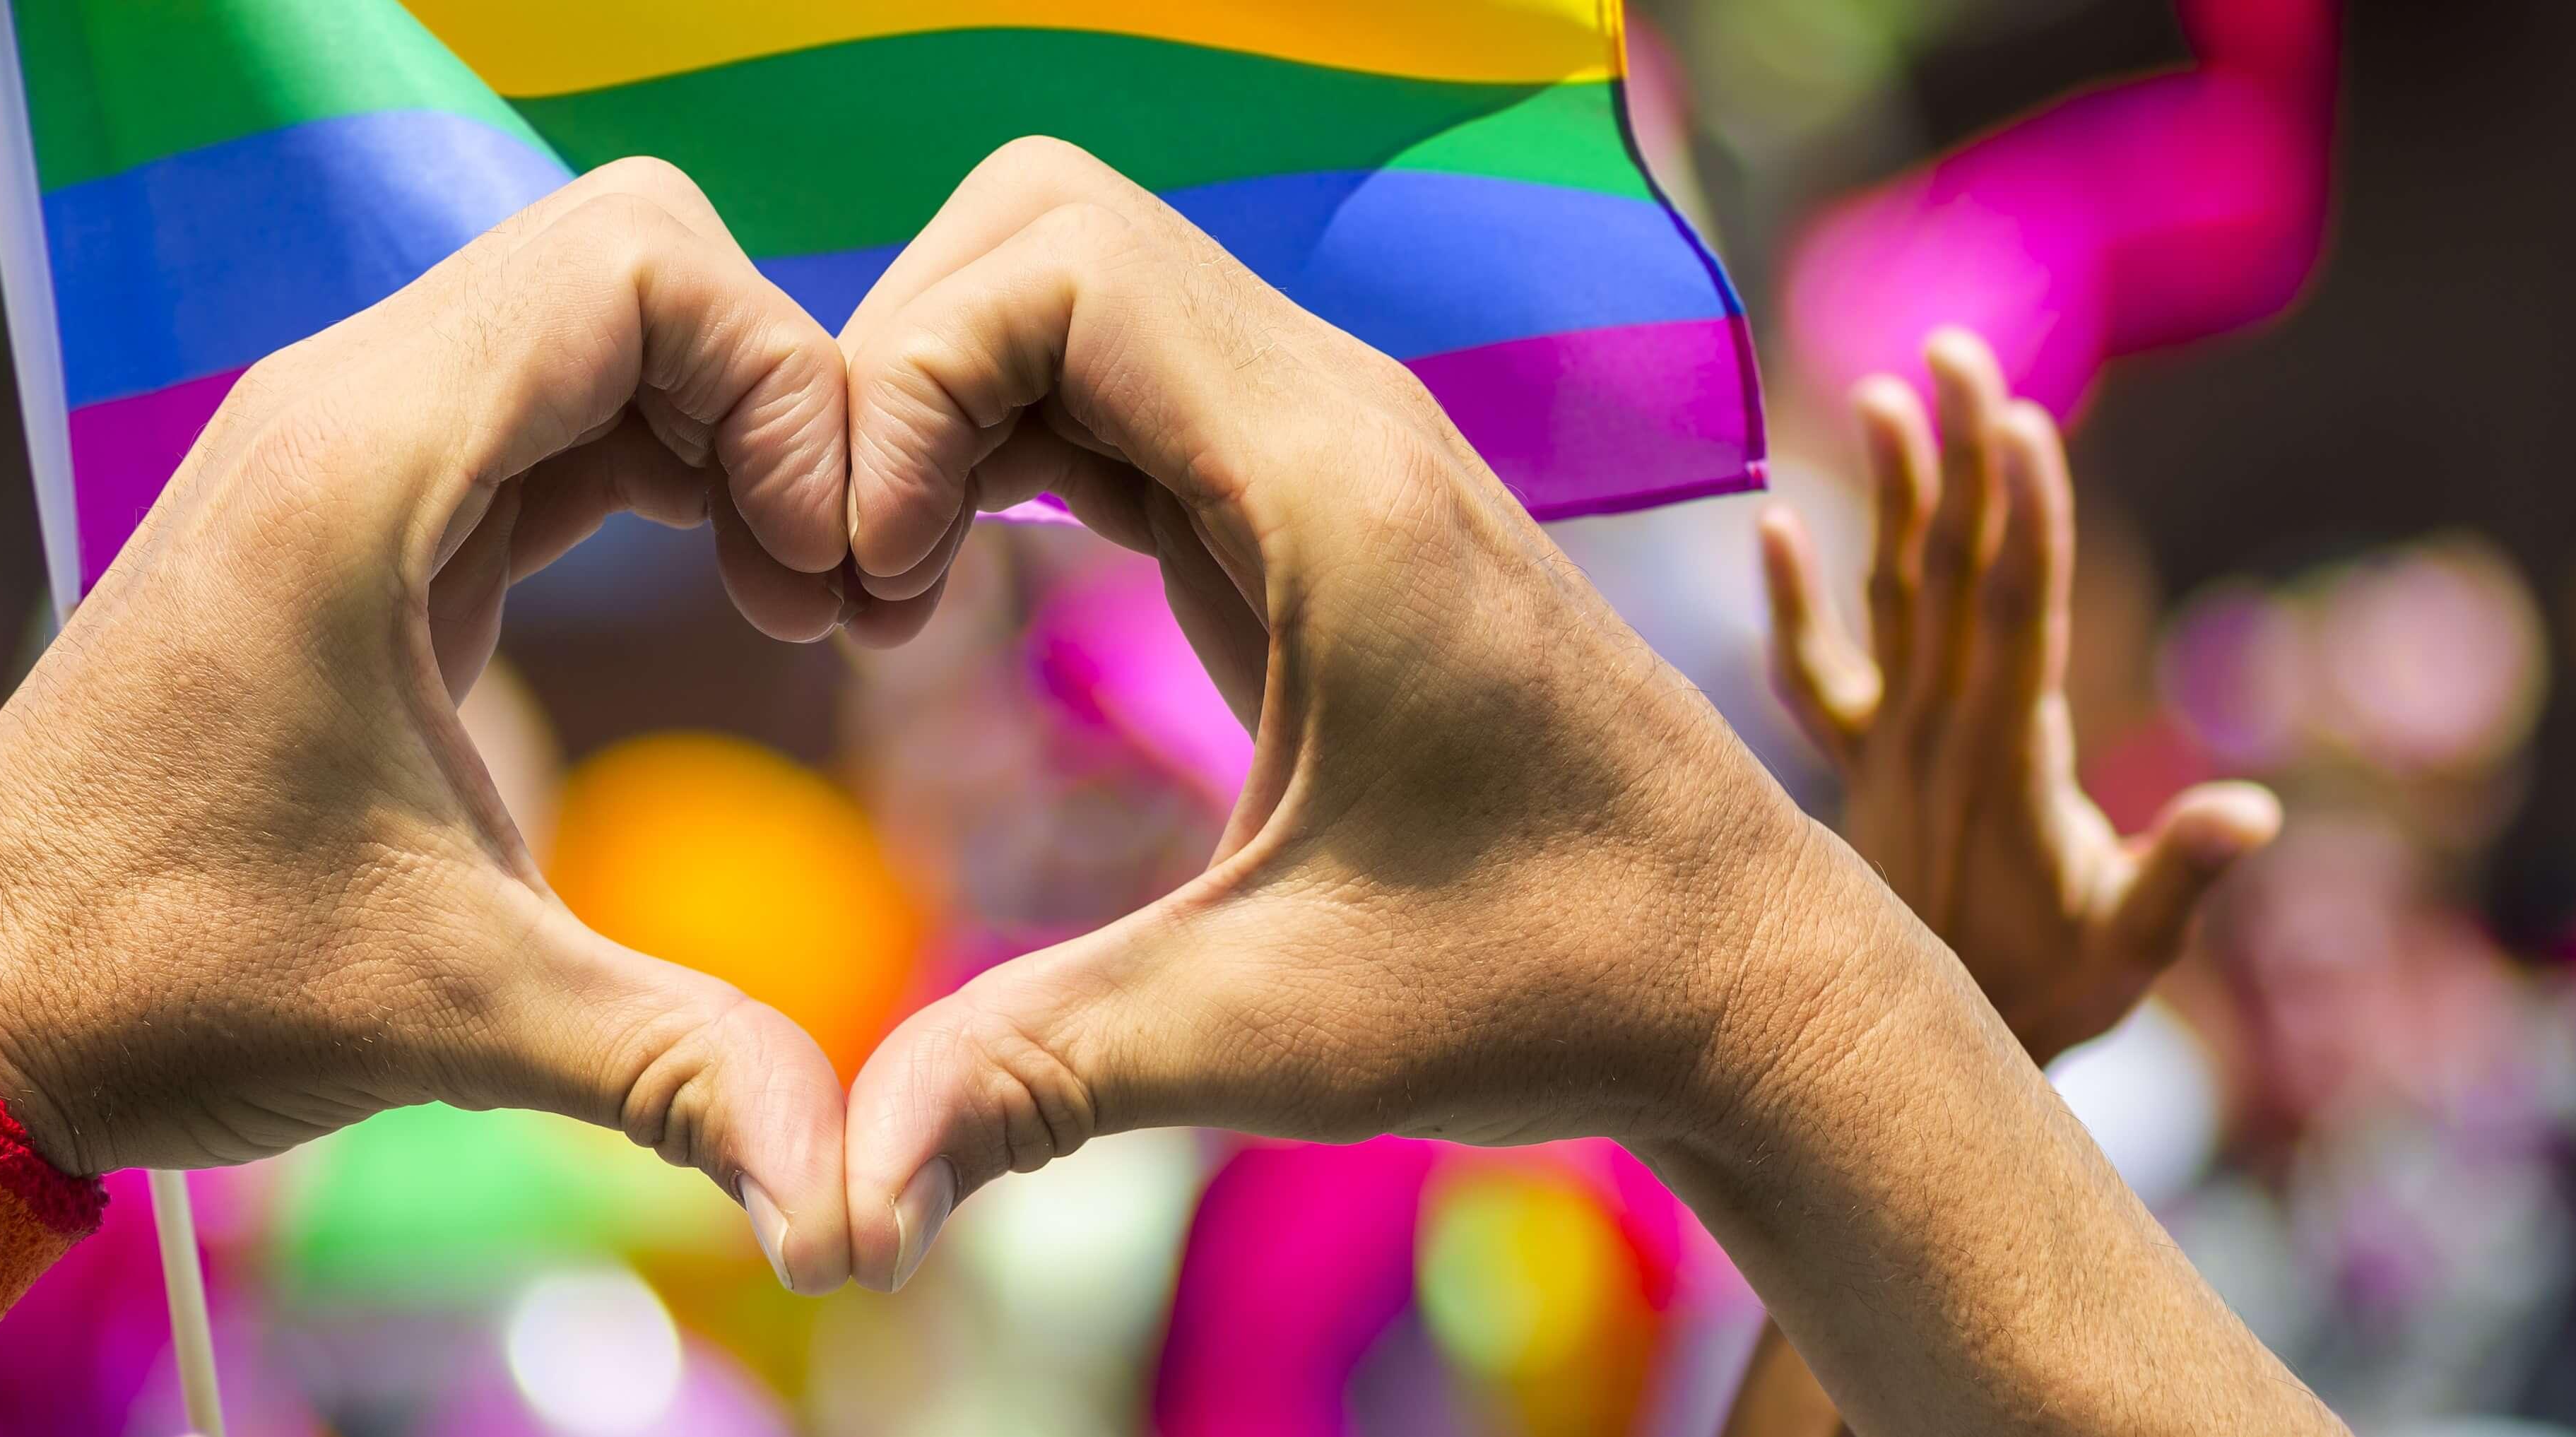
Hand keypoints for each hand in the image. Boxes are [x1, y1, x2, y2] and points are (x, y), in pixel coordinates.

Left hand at [0, 160, 859, 1291]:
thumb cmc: (163, 986)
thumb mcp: (454, 1016)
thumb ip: (678, 1072)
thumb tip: (853, 1204)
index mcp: (358, 468)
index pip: (641, 264)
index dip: (783, 385)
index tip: (816, 572)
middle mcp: (339, 413)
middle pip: (633, 259)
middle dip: (774, 393)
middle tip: (821, 580)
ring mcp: (335, 451)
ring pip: (593, 320)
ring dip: (721, 427)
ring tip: (787, 596)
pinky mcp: (346, 513)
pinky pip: (544, 405)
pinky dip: (658, 459)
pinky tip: (718, 587)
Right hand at [820, 145, 2336, 1436]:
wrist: (1737, 976)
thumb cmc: (1544, 984)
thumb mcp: (1274, 1033)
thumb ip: (1040, 1077)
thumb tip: (837, 1210)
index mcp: (1334, 486)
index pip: (1055, 265)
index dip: (907, 389)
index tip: (872, 595)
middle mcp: (1334, 417)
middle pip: (1041, 228)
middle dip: (895, 371)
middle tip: (855, 582)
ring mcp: (1327, 443)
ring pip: (1073, 288)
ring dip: (941, 405)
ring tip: (887, 597)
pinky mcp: (1311, 498)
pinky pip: (1116, 379)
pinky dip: (1001, 443)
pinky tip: (955, 591)